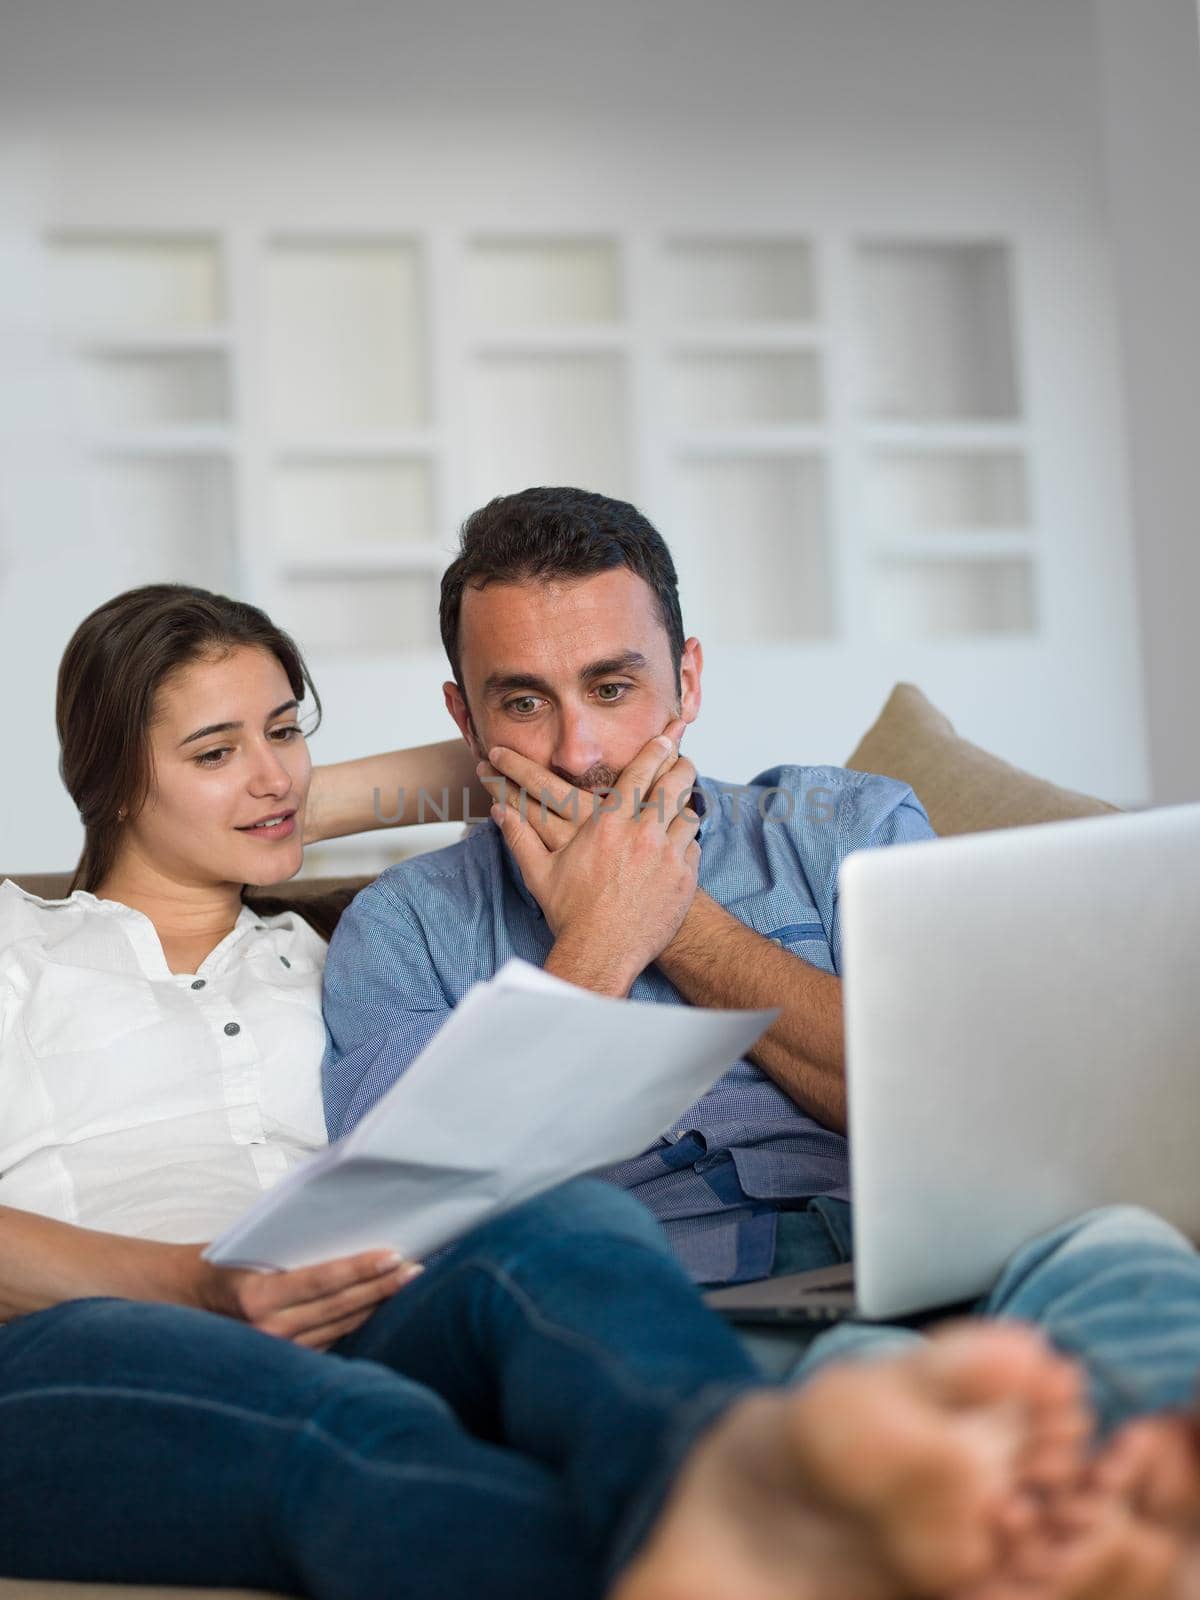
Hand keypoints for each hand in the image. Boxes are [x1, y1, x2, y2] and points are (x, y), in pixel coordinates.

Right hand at [195, 1247, 421, 1350]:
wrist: (181, 1302)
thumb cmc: (219, 1264)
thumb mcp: (249, 1246)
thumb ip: (291, 1245)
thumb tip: (343, 1224)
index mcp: (258, 1298)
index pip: (322, 1282)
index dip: (361, 1270)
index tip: (394, 1256)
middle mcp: (268, 1332)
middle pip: (340, 1307)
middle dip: (382, 1287)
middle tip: (415, 1269)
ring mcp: (277, 1354)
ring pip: (341, 1327)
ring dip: (376, 1305)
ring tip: (407, 1285)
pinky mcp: (285, 1364)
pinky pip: (331, 1341)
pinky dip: (357, 1323)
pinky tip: (381, 1308)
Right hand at [486, 724, 700, 993]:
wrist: (601, 954)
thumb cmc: (571, 914)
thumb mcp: (540, 872)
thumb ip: (520, 837)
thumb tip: (497, 811)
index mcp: (609, 824)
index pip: (640, 773)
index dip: (656, 750)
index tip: (666, 737)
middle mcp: (643, 834)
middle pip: (674, 786)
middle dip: (682, 768)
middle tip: (685, 760)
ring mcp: (667, 856)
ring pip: (689, 816)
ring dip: (686, 808)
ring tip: (684, 805)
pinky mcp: (683, 880)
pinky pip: (693, 849)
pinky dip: (687, 843)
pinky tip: (680, 845)